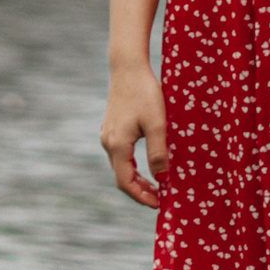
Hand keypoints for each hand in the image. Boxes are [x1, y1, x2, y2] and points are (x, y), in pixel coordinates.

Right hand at [101, 59, 169, 207]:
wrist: (128, 66)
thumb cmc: (145, 92)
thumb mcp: (157, 123)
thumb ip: (158, 152)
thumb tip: (162, 179)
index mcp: (117, 145)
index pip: (125, 183)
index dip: (141, 197)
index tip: (159, 203)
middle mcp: (108, 142)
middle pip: (122, 177)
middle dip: (141, 191)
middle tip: (161, 198)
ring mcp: (108, 134)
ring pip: (121, 166)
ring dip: (138, 179)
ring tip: (158, 185)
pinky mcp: (112, 127)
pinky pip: (121, 155)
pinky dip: (133, 166)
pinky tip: (148, 164)